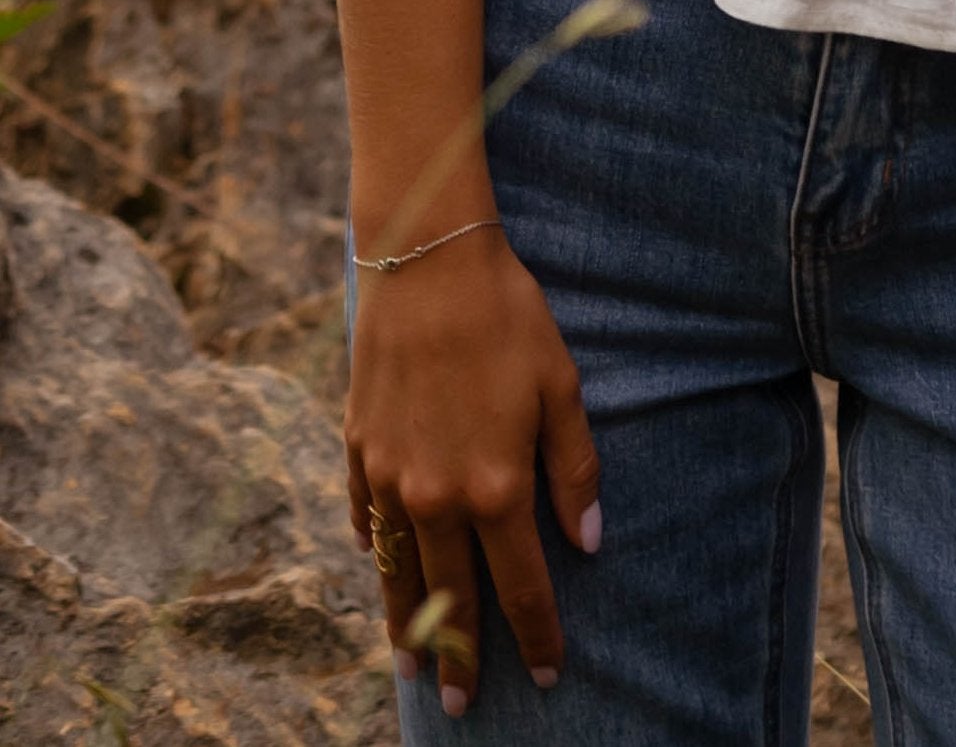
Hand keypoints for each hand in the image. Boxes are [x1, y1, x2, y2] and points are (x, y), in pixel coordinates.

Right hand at [346, 226, 600, 710]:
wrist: (425, 263)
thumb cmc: (507, 318)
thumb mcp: (561, 387)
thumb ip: (575, 470)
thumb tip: (589, 542)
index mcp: (494, 486)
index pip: (521, 584)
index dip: (536, 633)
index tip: (547, 674)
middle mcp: (435, 497)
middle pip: (449, 596)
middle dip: (459, 653)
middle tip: (461, 702)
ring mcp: (387, 478)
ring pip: (396, 572)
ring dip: (404, 624)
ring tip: (408, 666)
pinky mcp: (356, 450)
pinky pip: (363, 520)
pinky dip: (372, 552)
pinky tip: (379, 568)